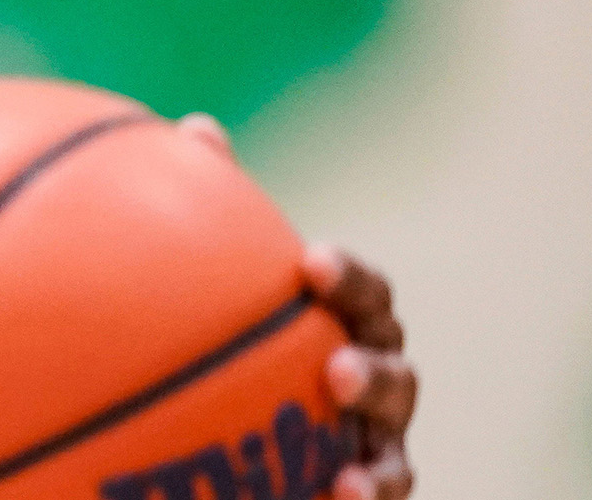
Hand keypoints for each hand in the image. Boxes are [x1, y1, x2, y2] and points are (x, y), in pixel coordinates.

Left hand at [179, 113, 416, 499]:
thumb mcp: (211, 289)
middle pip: (392, 370)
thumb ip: (208, 220)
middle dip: (372, 366)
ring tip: (345, 468)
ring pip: (392, 449)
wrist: (220, 452)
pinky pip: (377, 498)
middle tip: (333, 365)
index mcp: (340, 325)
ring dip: (373, 460)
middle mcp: (366, 385)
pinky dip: (366, 497)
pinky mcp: (359, 489)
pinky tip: (335, 499)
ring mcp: (368, 447)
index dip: (346, 279)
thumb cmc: (227, 348)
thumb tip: (199, 129)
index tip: (309, 265)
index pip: (360, 295)